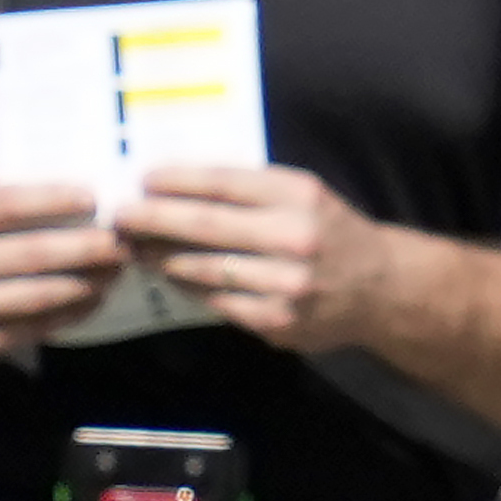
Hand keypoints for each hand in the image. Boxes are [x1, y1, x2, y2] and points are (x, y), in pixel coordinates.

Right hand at [0, 179, 124, 369]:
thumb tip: (65, 195)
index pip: (7, 204)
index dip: (53, 200)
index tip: (93, 197)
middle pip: (33, 253)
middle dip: (87, 247)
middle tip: (123, 241)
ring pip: (40, 294)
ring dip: (87, 282)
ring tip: (116, 271)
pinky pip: (35, 327)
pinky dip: (71, 313)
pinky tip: (92, 299)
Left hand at [113, 164, 391, 352]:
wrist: (383, 289)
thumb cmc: (327, 229)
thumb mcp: (300, 192)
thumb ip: (248, 187)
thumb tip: (172, 181)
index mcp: (297, 195)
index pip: (221, 182)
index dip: (175, 180)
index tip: (141, 178)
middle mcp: (294, 238)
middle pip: (206, 225)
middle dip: (152, 218)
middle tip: (118, 214)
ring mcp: (287, 285)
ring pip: (204, 268)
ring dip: (159, 256)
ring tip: (131, 245)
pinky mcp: (280, 322)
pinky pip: (217, 301)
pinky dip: (186, 286)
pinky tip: (167, 274)